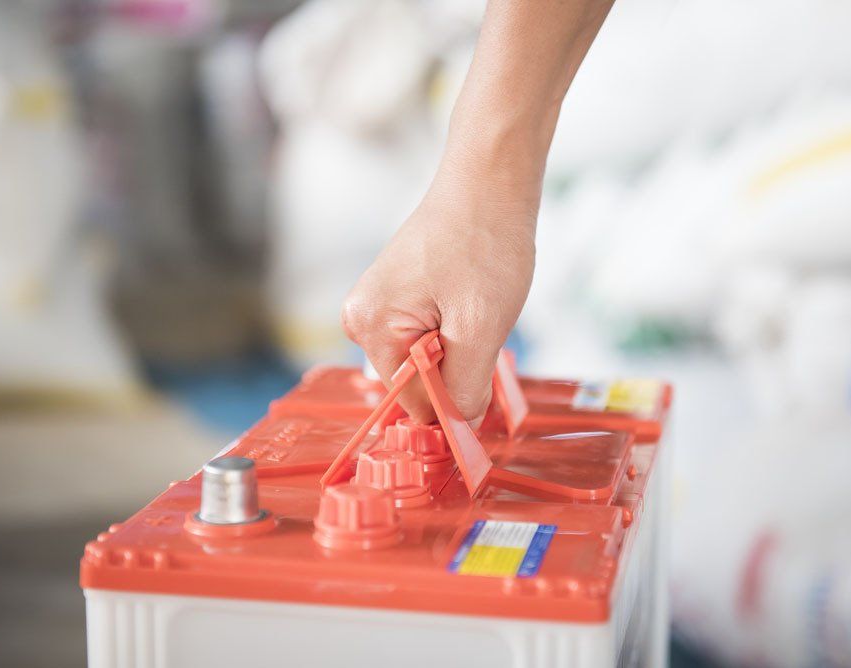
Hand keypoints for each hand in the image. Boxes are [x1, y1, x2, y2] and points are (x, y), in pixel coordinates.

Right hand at [342, 161, 536, 425]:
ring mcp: (377, 307)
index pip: (411, 402)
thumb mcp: (481, 327)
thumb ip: (465, 388)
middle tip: (482, 330)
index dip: (452, 406)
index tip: (484, 399)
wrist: (489, 183)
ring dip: (459, 352)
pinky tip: (470, 303)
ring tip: (476, 308)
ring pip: (425, 362)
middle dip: (456, 372)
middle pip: (415, 383)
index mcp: (371, 326)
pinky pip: (426, 339)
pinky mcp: (395, 298)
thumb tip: (459, 428)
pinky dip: (456, 334)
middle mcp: (361, 318)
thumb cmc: (482, 239)